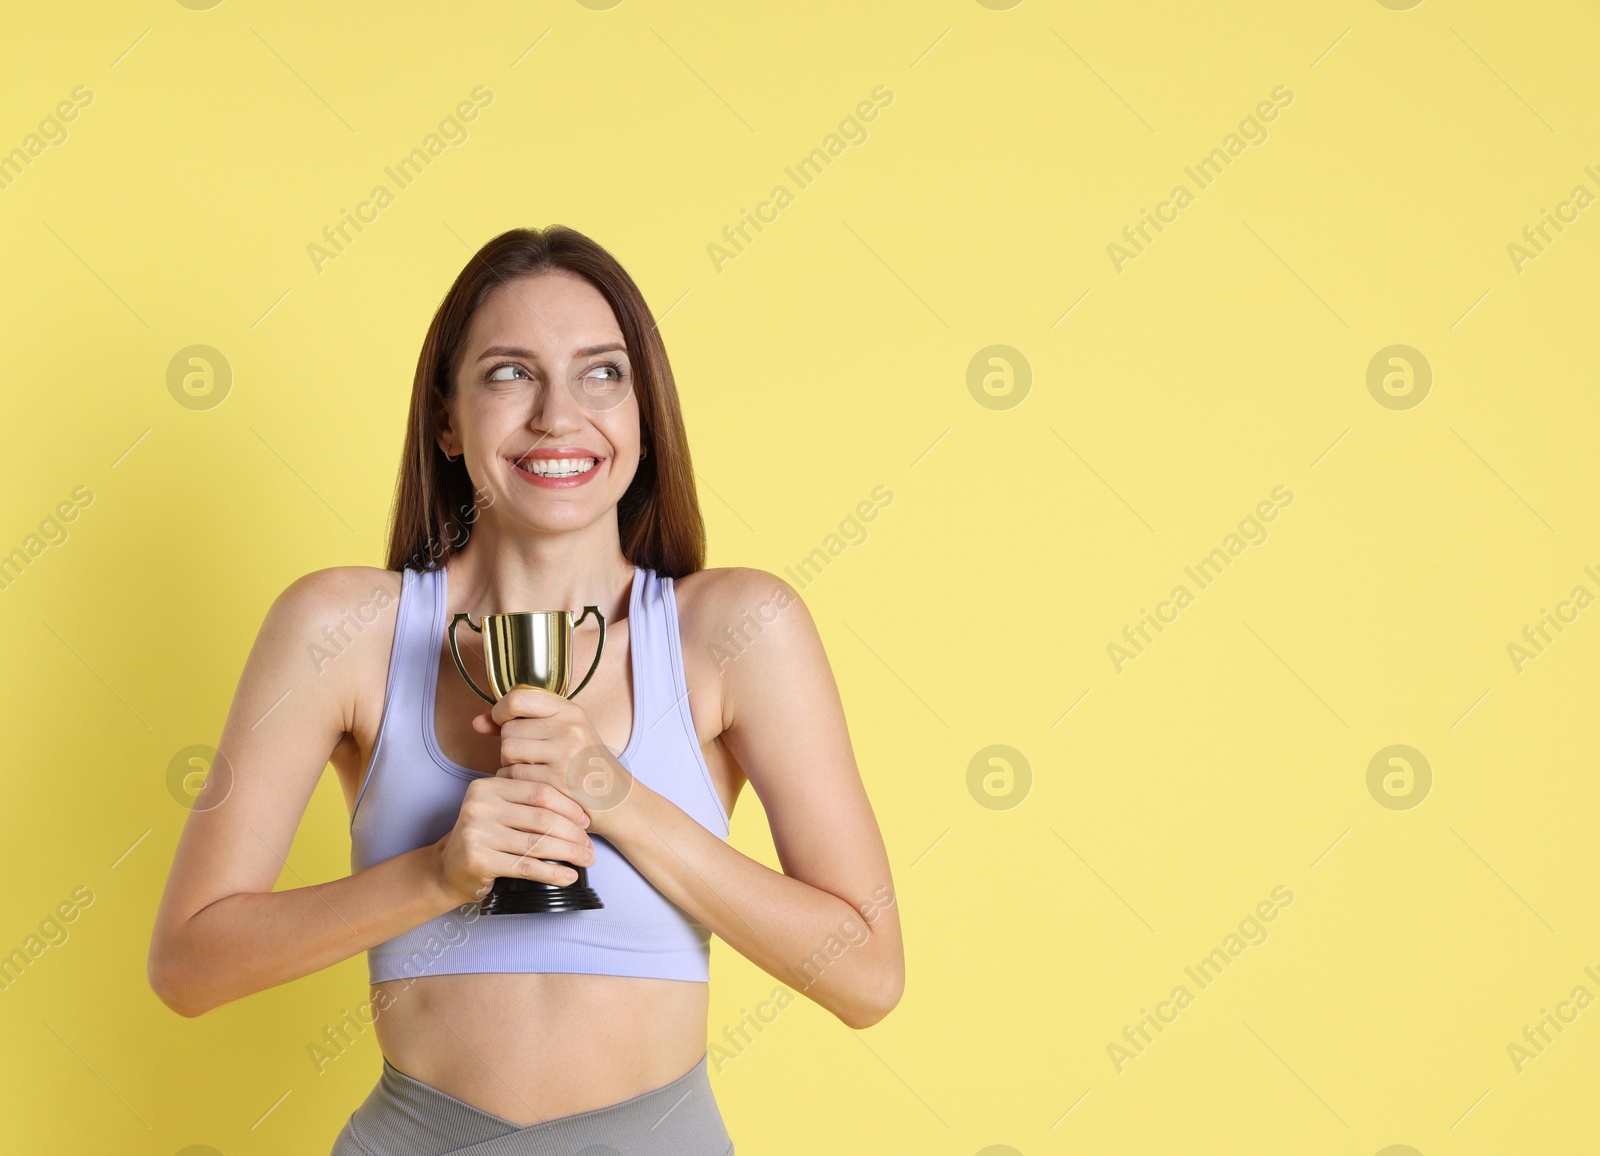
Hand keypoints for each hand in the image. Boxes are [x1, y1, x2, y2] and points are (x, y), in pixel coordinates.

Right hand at [433, 773, 595, 904]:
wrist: (447, 869)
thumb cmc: (484, 838)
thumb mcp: (500, 811)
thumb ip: (528, 803)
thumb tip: (580, 811)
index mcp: (488, 786)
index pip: (540, 791)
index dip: (569, 807)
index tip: (586, 821)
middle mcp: (479, 805)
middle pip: (541, 817)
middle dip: (573, 833)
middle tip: (589, 845)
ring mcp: (477, 832)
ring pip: (537, 843)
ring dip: (568, 853)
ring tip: (586, 859)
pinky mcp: (479, 860)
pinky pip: (526, 866)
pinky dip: (552, 872)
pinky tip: (568, 876)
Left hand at [473, 688, 636, 839]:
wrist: (616, 800)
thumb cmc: (584, 766)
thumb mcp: (562, 734)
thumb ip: (520, 723)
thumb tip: (477, 722)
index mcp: (570, 710)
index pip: (518, 698)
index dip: (501, 711)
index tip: (502, 722)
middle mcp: (569, 727)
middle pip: (509, 730)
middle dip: (509, 746)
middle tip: (529, 757)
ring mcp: (564, 753)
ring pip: (508, 752)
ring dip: (510, 764)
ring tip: (532, 771)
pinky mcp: (556, 780)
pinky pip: (513, 776)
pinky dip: (515, 783)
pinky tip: (534, 786)